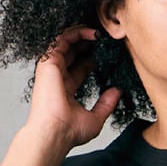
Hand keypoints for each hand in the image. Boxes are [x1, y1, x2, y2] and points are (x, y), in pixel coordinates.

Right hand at [27, 25, 121, 149]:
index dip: (92, 59)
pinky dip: (77, 32)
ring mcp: (52, 68)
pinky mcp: (48, 62)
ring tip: (100, 33)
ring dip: (83, 34)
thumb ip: (106, 104)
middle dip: (88, 44)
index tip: (108, 55)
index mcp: (65, 89)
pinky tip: (93, 33)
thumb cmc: (70, 132)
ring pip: (66, 42)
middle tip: (105, 40)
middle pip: (72, 53)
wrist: (55, 133)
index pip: (79, 68)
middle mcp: (57, 77)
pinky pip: (62, 38)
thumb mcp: (95, 118)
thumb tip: (118, 91)